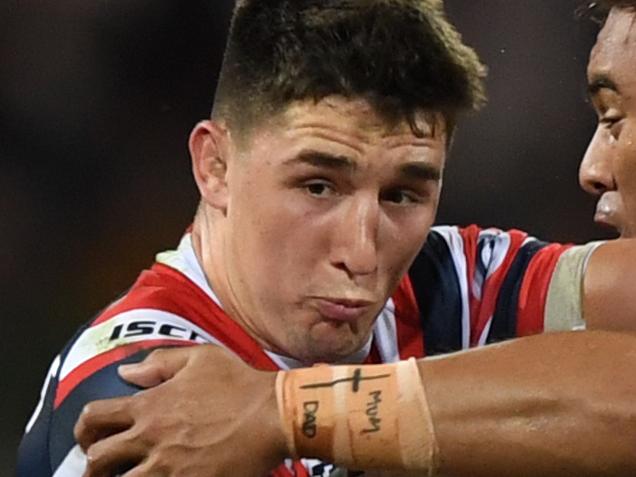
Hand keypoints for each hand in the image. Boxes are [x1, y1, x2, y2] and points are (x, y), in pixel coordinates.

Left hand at [75, 345, 287, 476]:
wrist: (272, 414)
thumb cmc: (239, 383)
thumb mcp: (200, 358)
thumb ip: (159, 362)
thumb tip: (127, 373)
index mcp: (151, 404)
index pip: (95, 417)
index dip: (84, 429)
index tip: (89, 437)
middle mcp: (151, 437)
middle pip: (97, 460)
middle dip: (91, 467)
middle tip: (101, 470)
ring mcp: (167, 467)